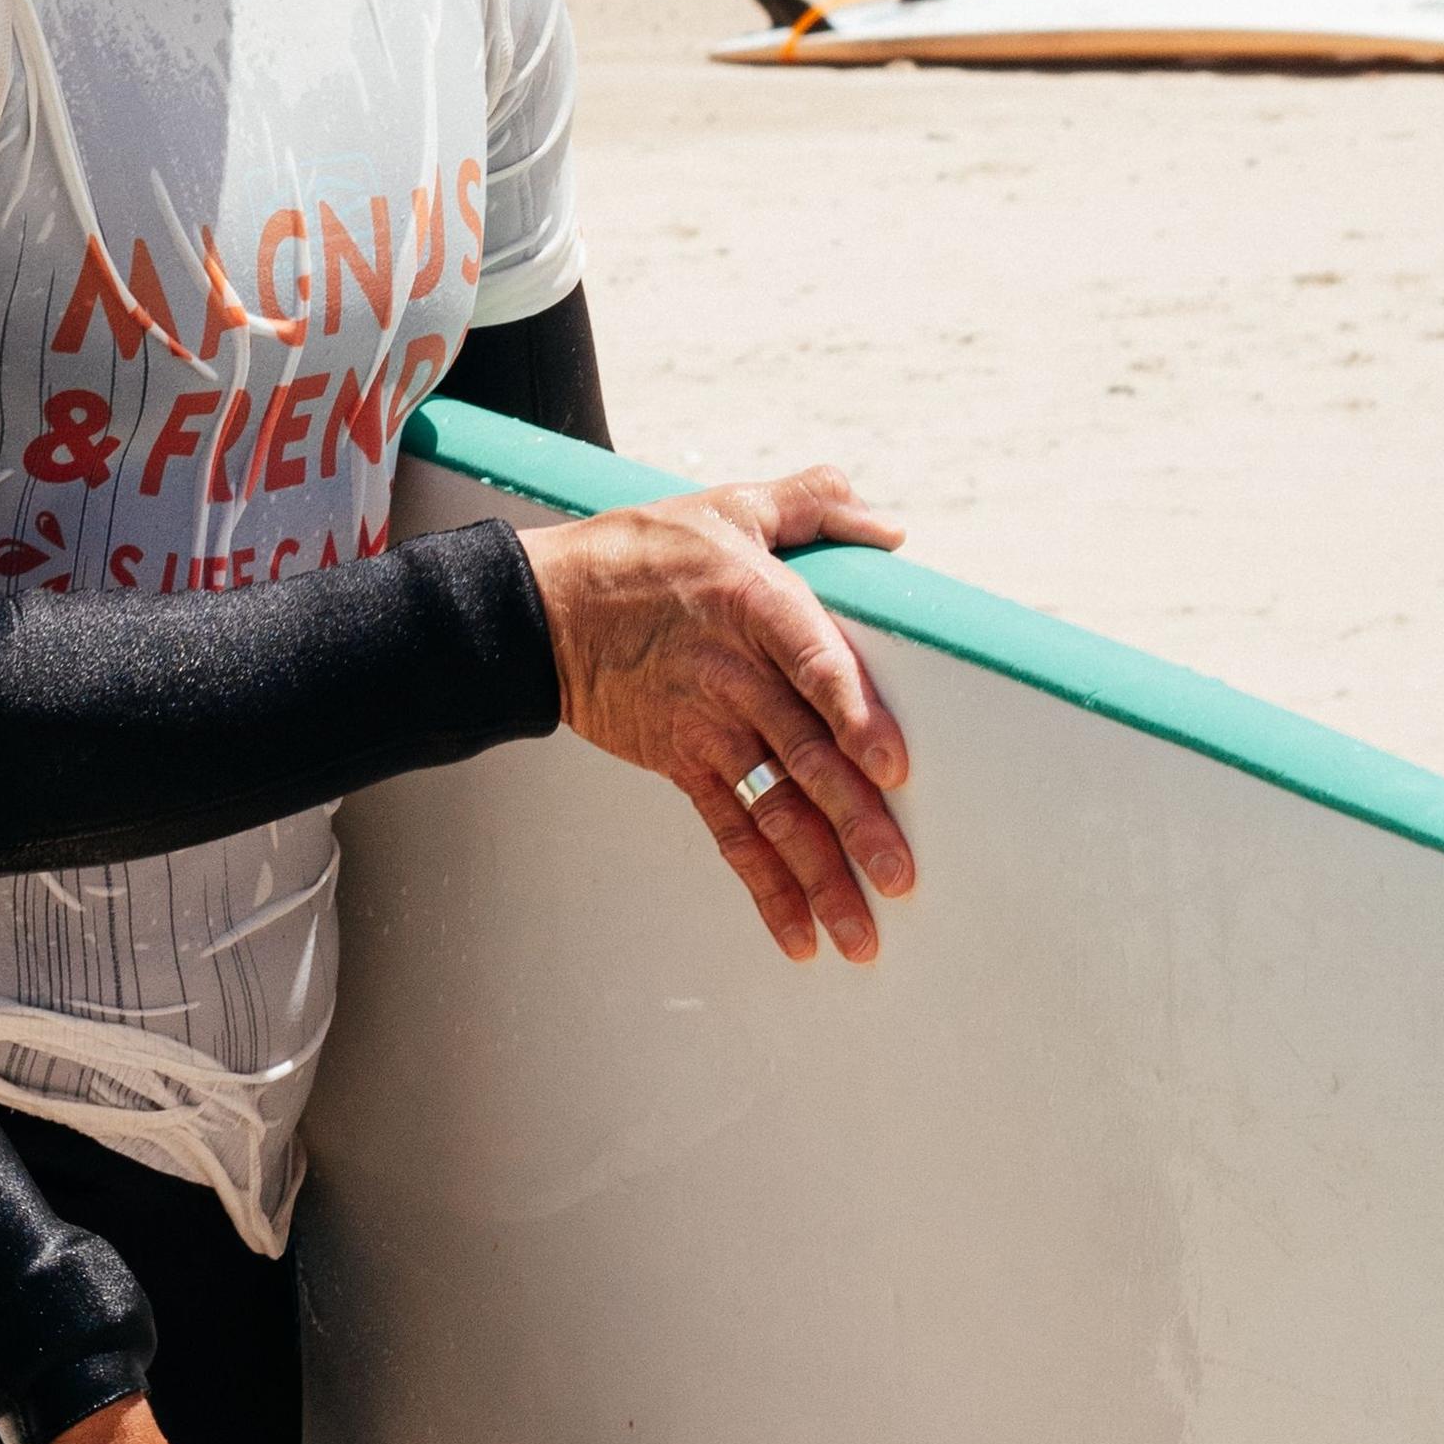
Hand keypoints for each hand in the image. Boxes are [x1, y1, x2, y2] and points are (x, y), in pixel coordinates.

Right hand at [524, 466, 914, 964]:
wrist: (543, 606)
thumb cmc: (643, 551)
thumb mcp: (727, 507)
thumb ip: (811, 505)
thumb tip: (891, 530)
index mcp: (757, 607)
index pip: (816, 664)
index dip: (855, 715)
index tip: (891, 765)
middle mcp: (735, 676)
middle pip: (804, 756)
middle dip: (856, 823)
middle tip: (900, 877)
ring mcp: (706, 727)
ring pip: (773, 810)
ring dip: (819, 876)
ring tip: (861, 935)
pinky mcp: (681, 762)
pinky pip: (729, 832)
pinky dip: (764, 888)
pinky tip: (797, 938)